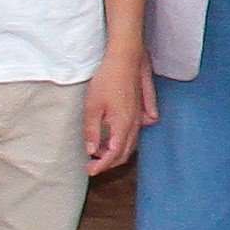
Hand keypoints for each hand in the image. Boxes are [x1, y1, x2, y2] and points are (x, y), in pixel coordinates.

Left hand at [83, 50, 154, 173]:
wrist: (125, 58)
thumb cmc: (107, 79)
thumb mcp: (93, 106)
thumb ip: (92, 131)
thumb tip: (92, 151)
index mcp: (123, 125)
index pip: (113, 154)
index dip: (101, 166)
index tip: (89, 171)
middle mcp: (135, 124)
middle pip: (124, 153)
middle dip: (109, 162)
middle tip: (93, 164)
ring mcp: (139, 117)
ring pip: (131, 144)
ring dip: (117, 152)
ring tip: (101, 153)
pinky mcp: (140, 109)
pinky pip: (135, 133)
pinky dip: (125, 142)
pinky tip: (117, 137)